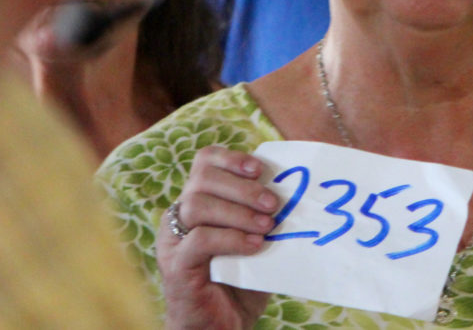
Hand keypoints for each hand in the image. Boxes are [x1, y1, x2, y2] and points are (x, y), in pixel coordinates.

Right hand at [158, 145, 276, 328]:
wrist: (219, 327)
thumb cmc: (239, 283)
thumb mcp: (255, 241)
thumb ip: (265, 216)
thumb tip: (298, 193)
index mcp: (197, 202)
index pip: (205, 161)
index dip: (232, 158)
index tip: (260, 169)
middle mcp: (180, 216)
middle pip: (202, 178)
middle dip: (242, 186)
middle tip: (273, 203)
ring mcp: (174, 240)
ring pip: (197, 204)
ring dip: (238, 211)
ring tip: (268, 225)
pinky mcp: (177, 265)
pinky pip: (200, 239)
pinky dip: (231, 238)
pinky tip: (255, 246)